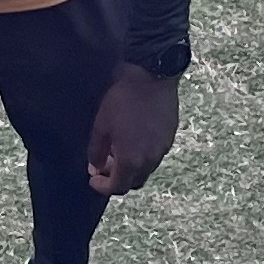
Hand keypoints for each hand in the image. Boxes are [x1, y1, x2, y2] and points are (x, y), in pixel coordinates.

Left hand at [86, 60, 179, 194]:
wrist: (151, 76)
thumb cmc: (122, 100)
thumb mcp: (101, 126)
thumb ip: (96, 152)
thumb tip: (95, 168)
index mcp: (131, 160)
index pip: (117, 187)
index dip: (102, 187)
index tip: (93, 179)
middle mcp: (150, 160)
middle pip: (134, 182)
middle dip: (117, 179)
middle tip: (104, 165)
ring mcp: (163, 149)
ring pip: (146, 169)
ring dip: (131, 167)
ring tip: (119, 151)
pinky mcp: (170, 136)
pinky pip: (155, 155)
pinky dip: (143, 156)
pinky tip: (134, 140)